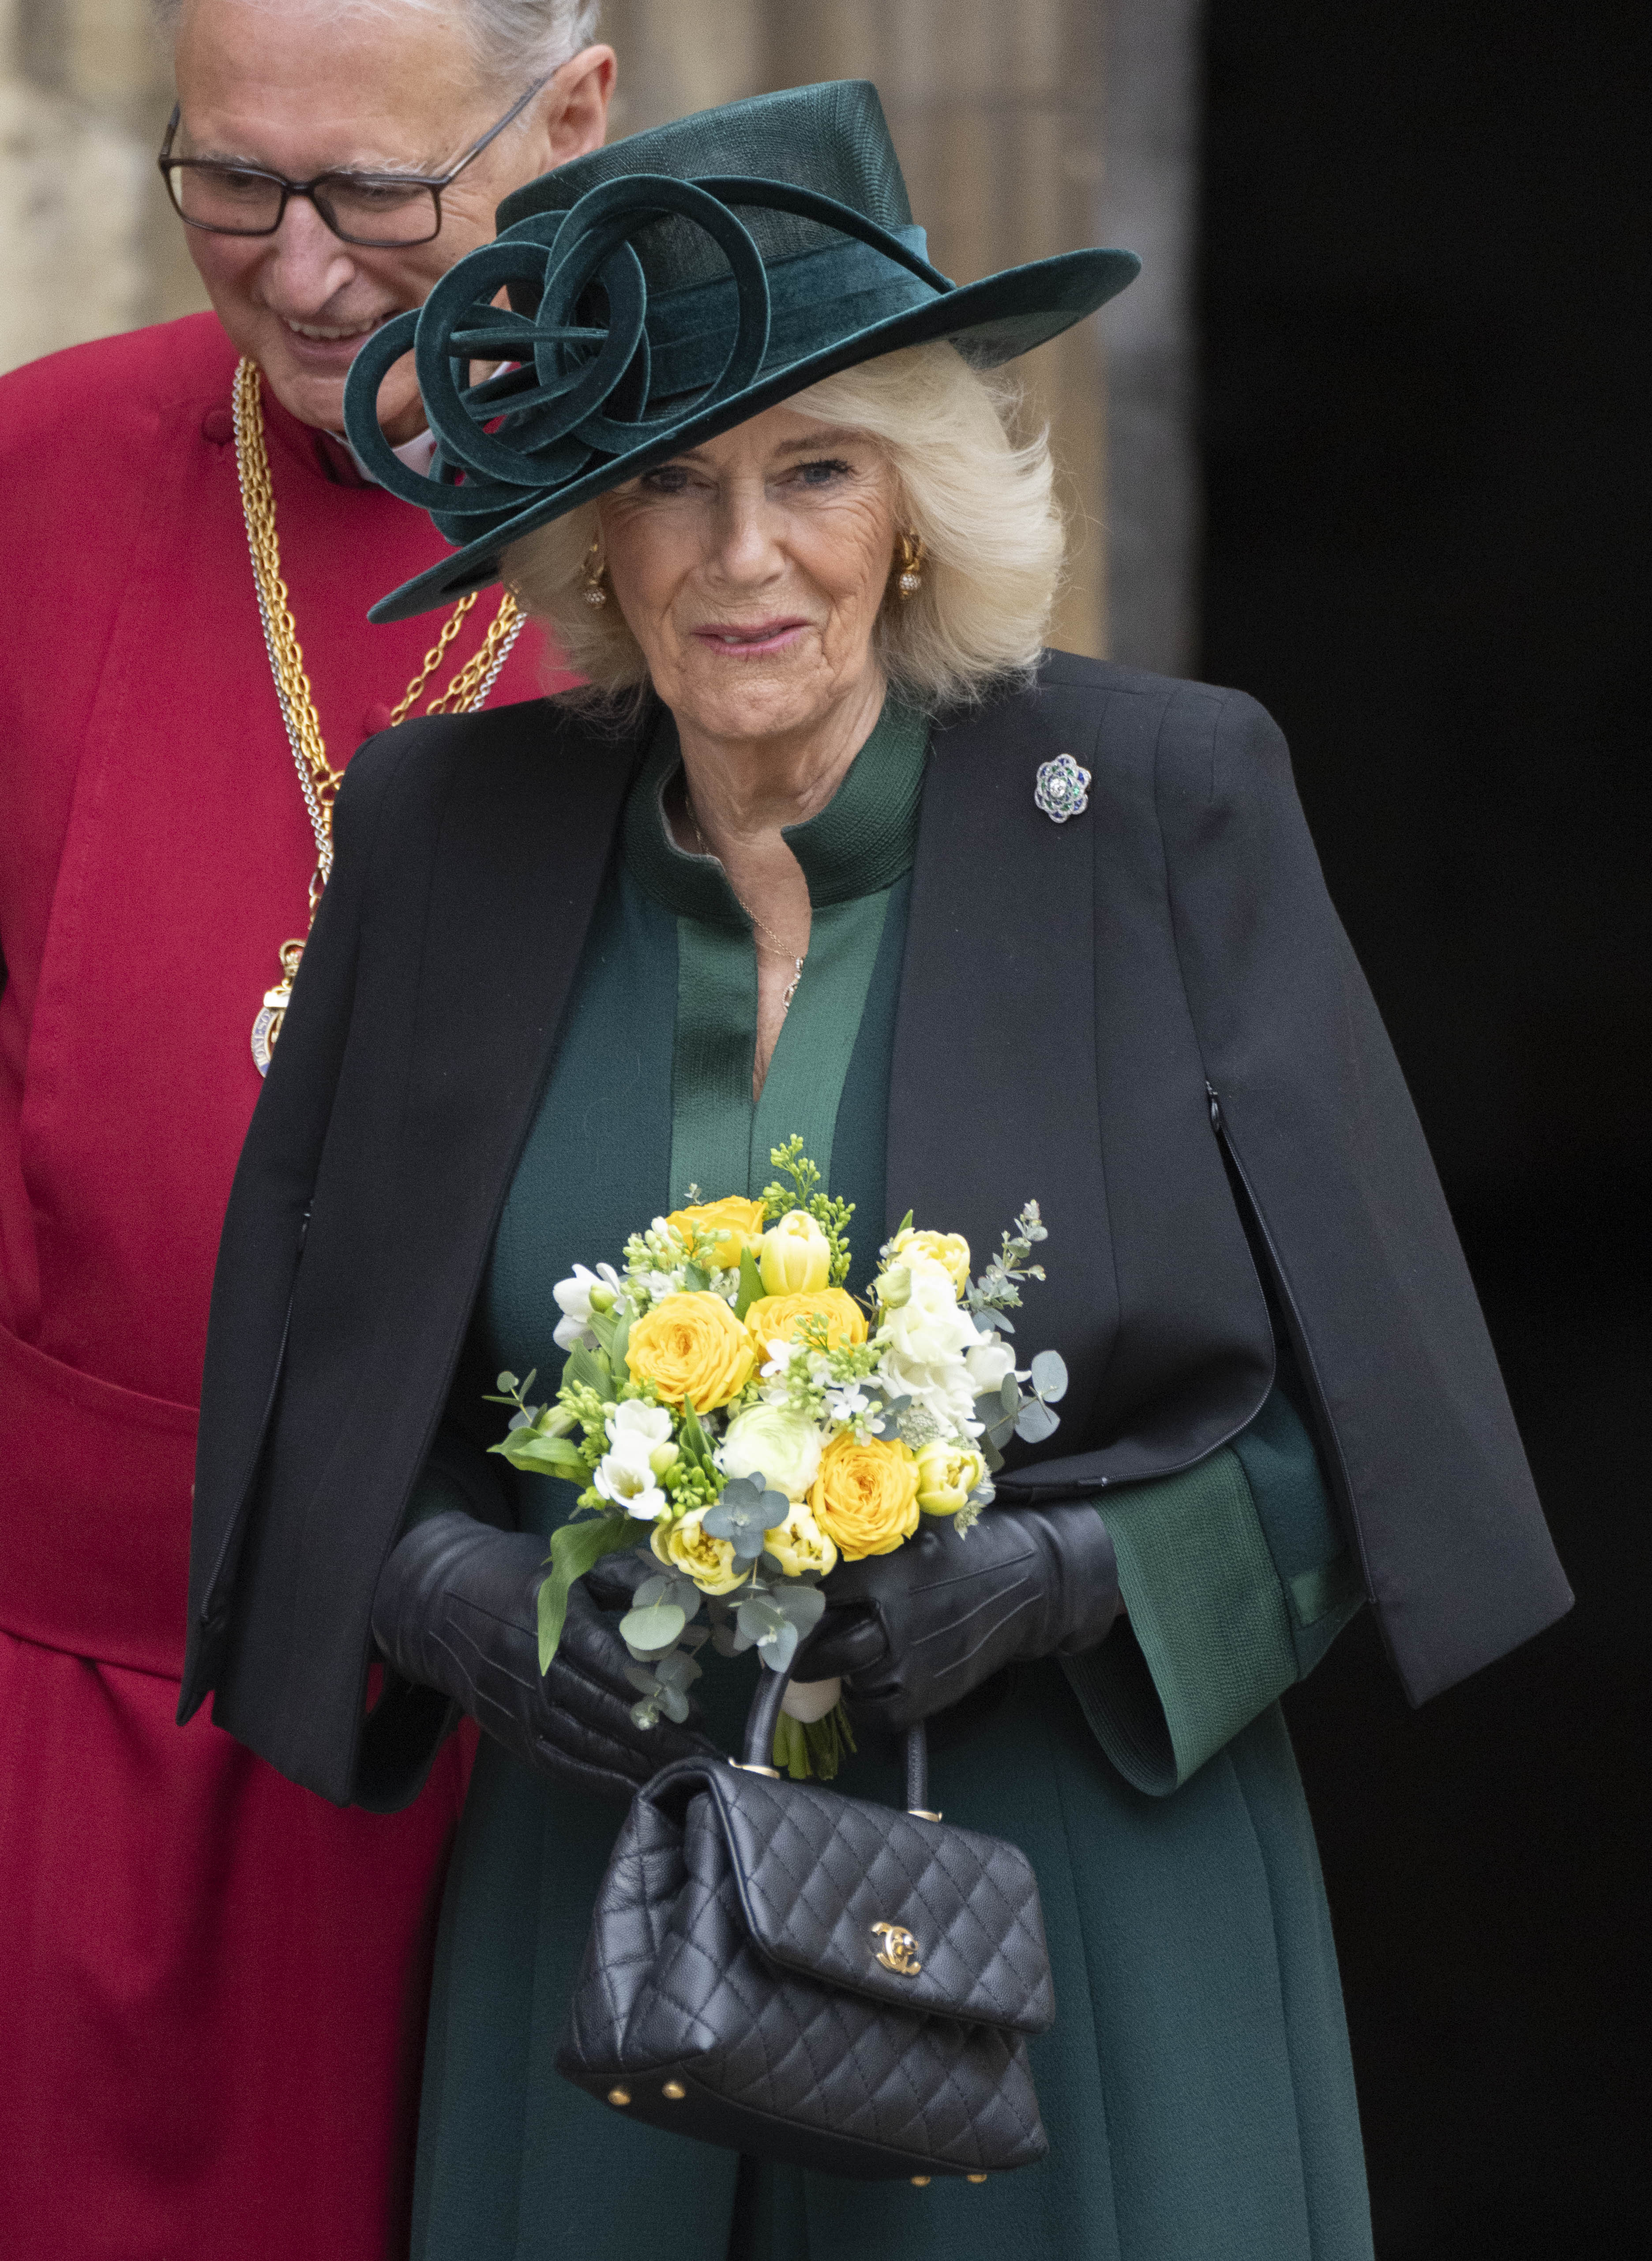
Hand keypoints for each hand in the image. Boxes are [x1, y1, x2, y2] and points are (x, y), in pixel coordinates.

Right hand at [372, 1510, 715, 1805]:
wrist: (446, 1603)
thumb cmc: (527, 1580)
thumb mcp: (575, 1564)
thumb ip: (630, 1578)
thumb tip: (684, 1598)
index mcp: (554, 1620)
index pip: (609, 1664)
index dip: (656, 1692)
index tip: (701, 1711)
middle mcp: (534, 1667)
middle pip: (603, 1711)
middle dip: (660, 1738)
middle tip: (708, 1752)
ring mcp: (519, 1704)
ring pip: (584, 1743)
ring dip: (636, 1764)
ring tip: (685, 1771)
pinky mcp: (510, 1731)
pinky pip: (559, 1763)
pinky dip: (599, 1780)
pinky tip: (635, 1786)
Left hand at [801, 1503, 1119, 1732]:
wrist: (1028, 1584)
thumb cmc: (963, 1551)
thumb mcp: (912, 1531)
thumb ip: (863, 1545)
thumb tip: (800, 1550)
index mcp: (883, 1571)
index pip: (814, 1598)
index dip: (789, 1608)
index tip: (773, 1613)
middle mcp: (892, 1618)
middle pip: (819, 1652)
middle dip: (802, 1655)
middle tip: (798, 1650)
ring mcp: (911, 1661)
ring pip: (848, 1683)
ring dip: (844, 1676)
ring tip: (858, 1656)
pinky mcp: (929, 1695)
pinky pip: (877, 1713)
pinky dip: (869, 1704)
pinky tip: (879, 1681)